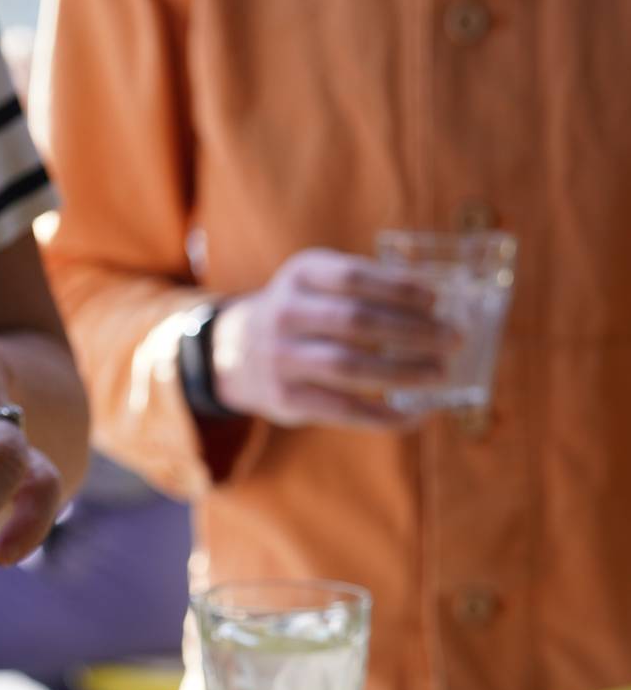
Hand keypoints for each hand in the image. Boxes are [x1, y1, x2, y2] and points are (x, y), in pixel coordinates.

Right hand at [210, 249, 459, 430]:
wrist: (235, 353)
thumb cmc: (302, 315)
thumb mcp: (318, 284)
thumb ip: (364, 288)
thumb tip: (439, 310)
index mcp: (301, 274)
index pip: (355, 278)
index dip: (400, 289)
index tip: (438, 300)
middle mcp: (286, 313)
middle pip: (359, 322)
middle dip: (415, 332)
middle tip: (454, 340)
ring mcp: (282, 358)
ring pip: (352, 368)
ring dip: (405, 372)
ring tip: (440, 374)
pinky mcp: (286, 399)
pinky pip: (344, 410)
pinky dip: (385, 416)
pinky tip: (415, 414)